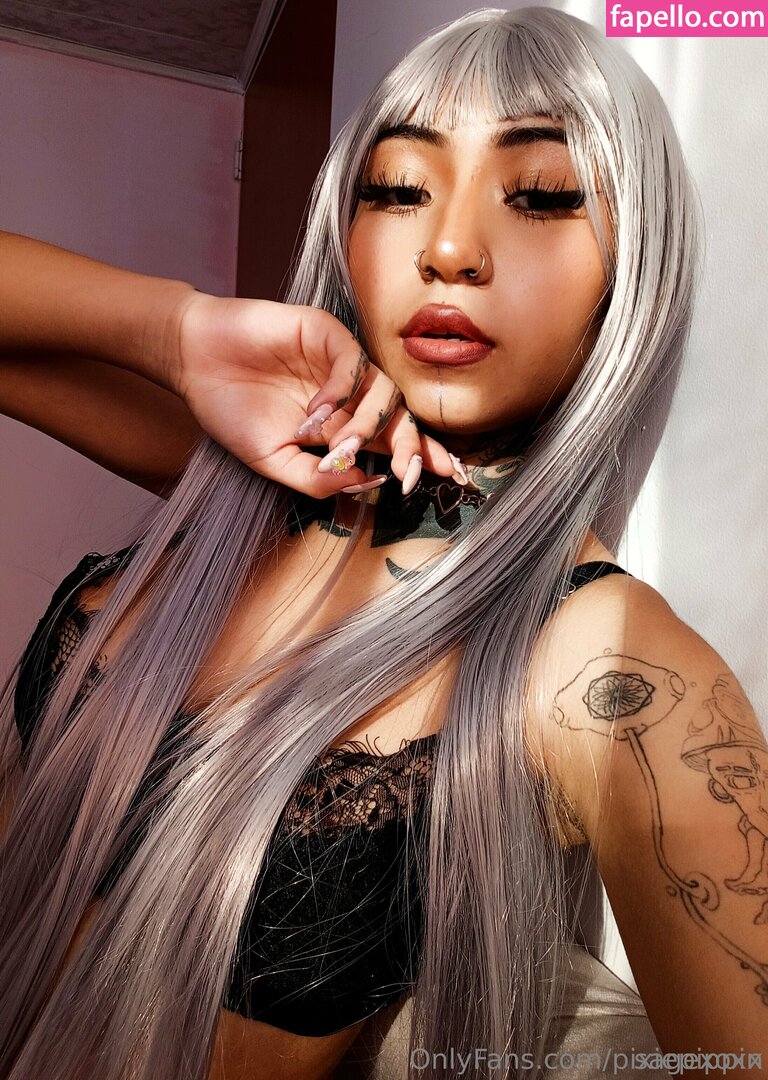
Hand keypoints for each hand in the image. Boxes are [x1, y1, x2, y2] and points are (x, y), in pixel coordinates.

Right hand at [170, 291, 458, 497]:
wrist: (194, 363)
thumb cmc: (230, 410)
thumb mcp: (272, 461)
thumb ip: (315, 479)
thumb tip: (367, 483)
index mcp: (342, 425)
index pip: (393, 441)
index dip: (421, 456)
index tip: (448, 478)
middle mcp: (350, 394)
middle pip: (400, 417)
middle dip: (412, 445)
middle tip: (411, 469)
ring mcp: (340, 362)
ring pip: (383, 391)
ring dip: (366, 425)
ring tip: (337, 446)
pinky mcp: (326, 333)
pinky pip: (352, 363)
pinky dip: (342, 391)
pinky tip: (316, 412)